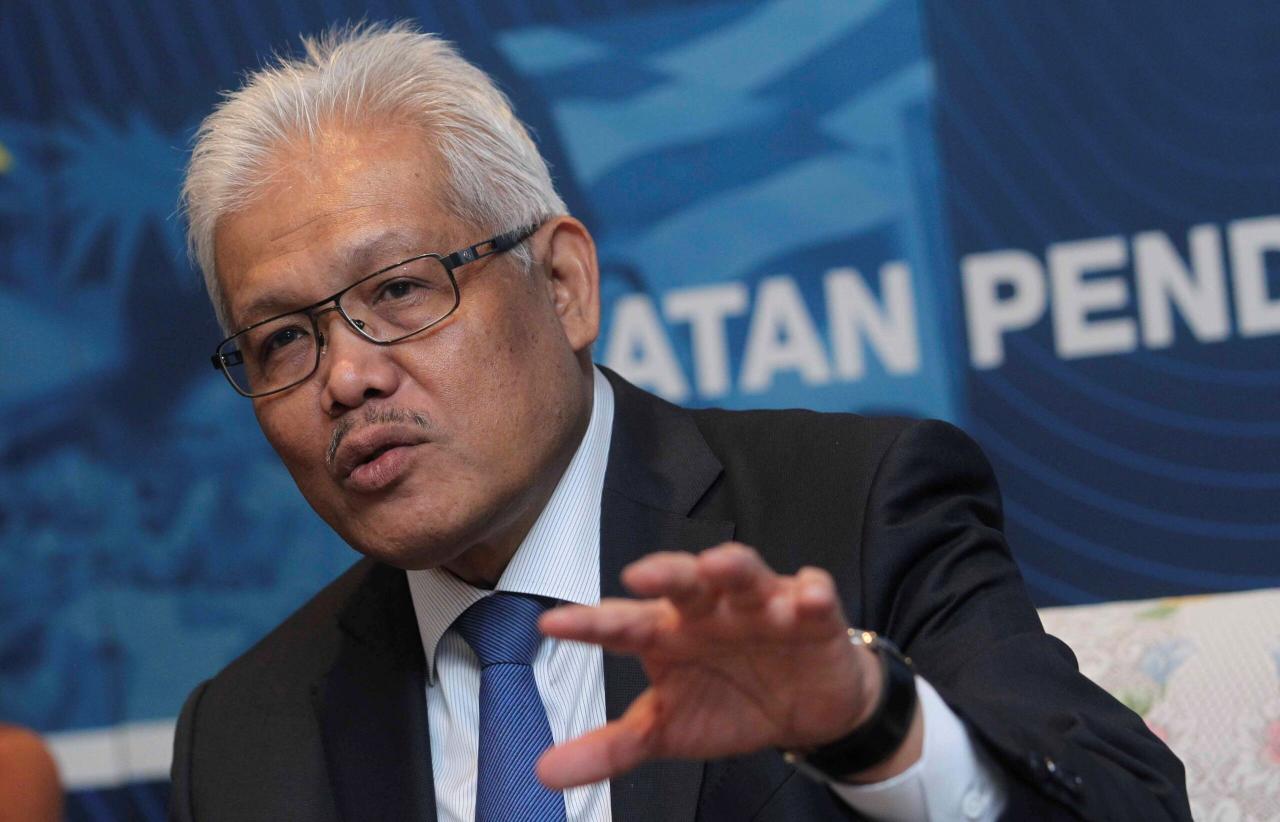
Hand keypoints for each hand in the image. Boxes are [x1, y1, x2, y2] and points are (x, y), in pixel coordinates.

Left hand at [536, 542, 883, 788]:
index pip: (622, 623)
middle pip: (683, 582)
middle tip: (639, 576)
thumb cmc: (729, 703)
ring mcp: (760, 605)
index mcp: (668, 632)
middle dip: (664, 574)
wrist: (806, 711)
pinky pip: (813, 594)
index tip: (553, 625)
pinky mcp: (812, 612)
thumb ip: (609, 747)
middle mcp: (709, 609)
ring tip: (718, 566)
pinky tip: (807, 599)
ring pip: (744, 574)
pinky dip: (812, 594)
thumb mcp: (666, 729)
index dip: (589, 623)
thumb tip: (544, 772)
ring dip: (733, 567)